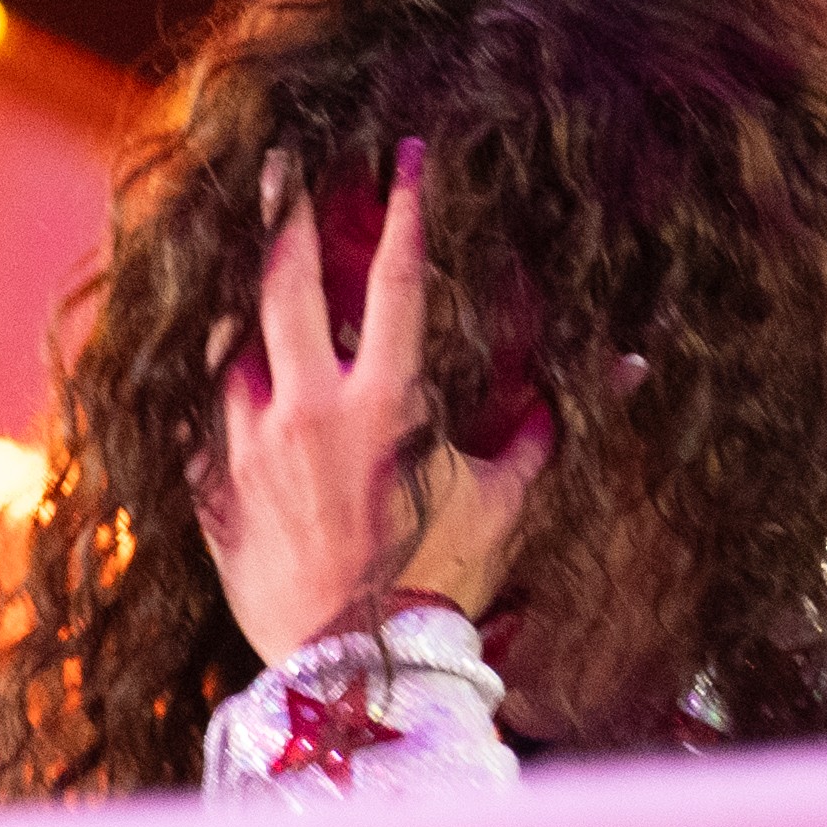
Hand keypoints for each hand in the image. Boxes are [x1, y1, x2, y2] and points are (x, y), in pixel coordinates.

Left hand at [199, 150, 545, 680]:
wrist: (355, 673)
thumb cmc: (440, 585)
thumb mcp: (507, 502)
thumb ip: (549, 427)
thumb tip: (635, 366)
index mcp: (385, 404)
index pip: (395, 281)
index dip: (403, 210)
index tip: (404, 154)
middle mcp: (307, 411)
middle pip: (283, 283)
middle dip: (284, 211)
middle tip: (281, 160)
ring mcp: (247, 449)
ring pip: (223, 342)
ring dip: (228, 292)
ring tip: (226, 247)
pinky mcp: (209, 490)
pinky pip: (190, 416)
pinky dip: (195, 382)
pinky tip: (191, 354)